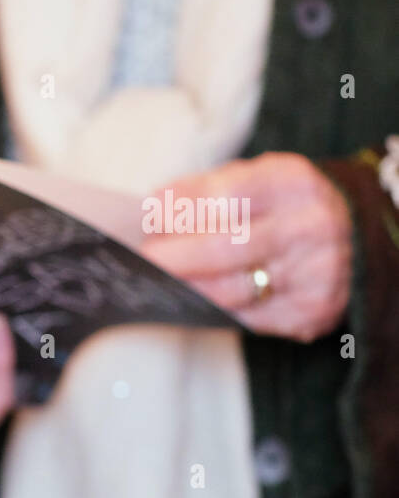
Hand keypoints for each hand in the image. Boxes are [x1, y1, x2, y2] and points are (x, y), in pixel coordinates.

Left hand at [139, 152, 351, 342]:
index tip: (151, 219)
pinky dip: (211, 312)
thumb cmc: (285, 206)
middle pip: (224, 248)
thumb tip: (155, 205)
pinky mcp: (309, 312)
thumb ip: (207, 187)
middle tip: (142, 262)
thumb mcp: (258, 178)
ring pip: (231, 292)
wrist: (355, 238)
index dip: (182, 210)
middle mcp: (309, 228)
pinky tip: (188, 304)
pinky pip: (246, 318)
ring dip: (185, 291)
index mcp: (292, 185)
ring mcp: (313, 274)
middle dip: (174, 258)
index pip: (226, 197)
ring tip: (156, 285)